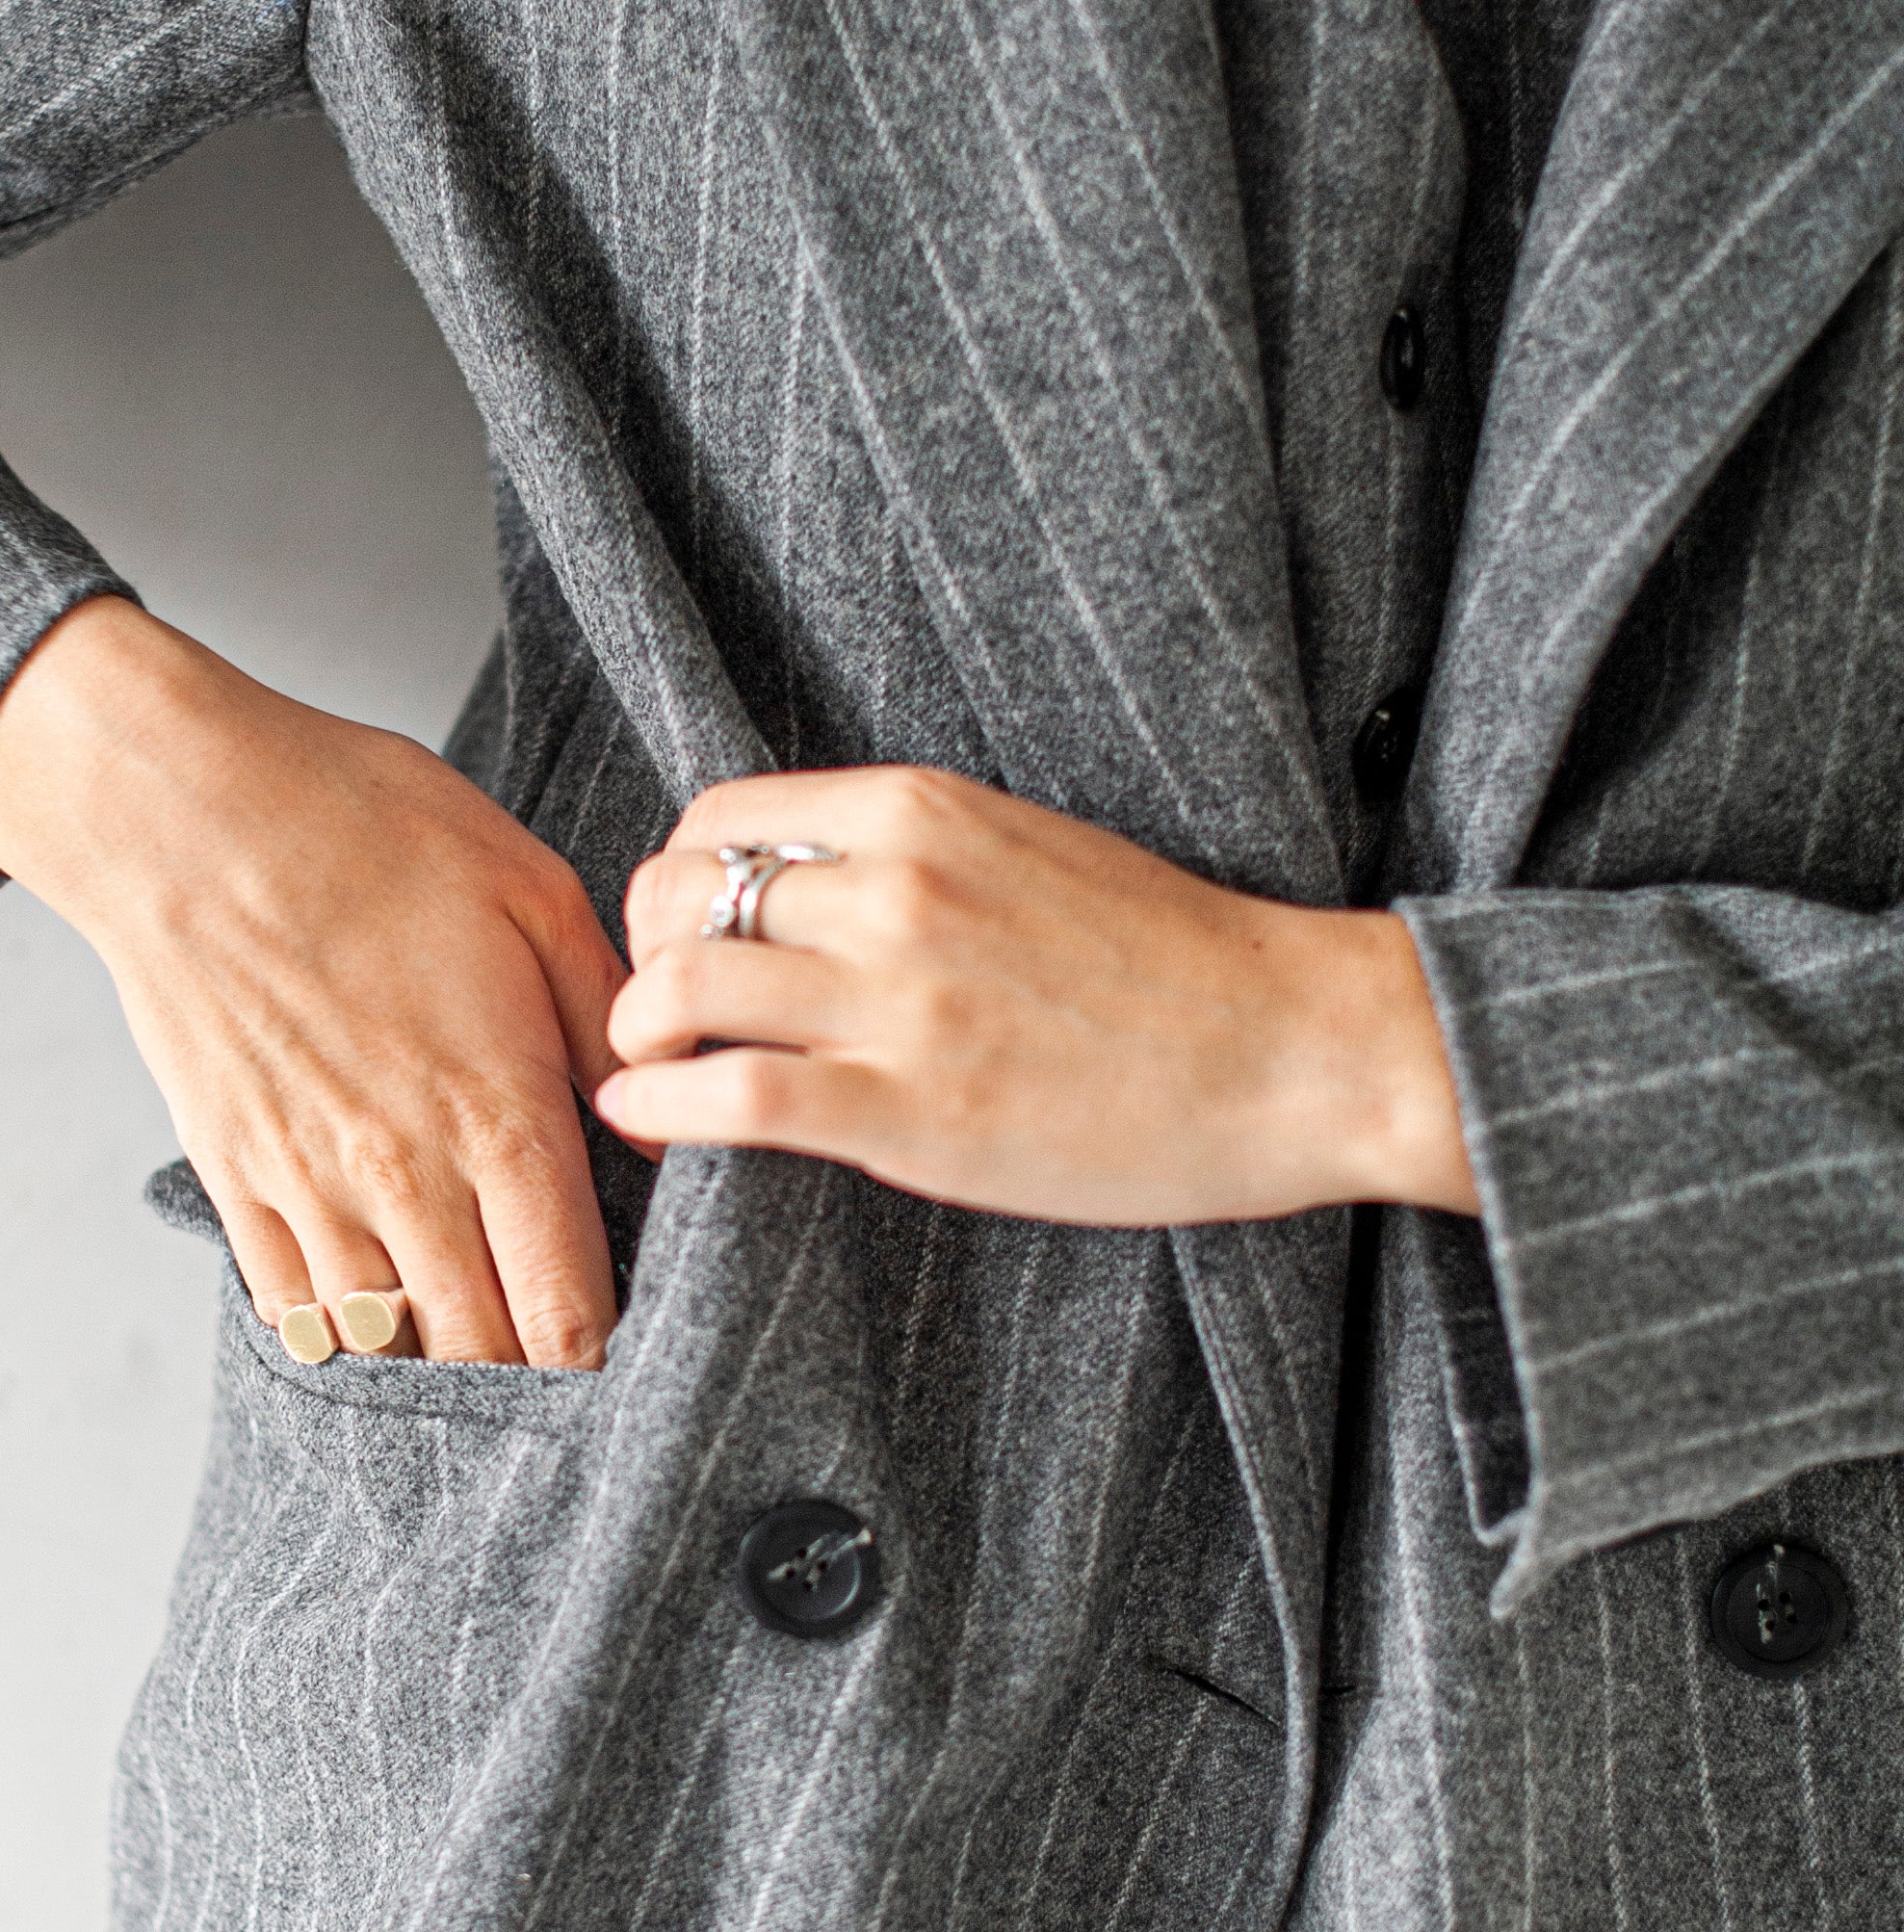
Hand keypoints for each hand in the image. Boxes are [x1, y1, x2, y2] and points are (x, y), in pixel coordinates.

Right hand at [0, 601, 624, 1363]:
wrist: (182, 810)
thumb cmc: (361, 826)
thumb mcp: (532, 890)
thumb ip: (607, 1022)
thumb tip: (659, 1121)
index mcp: (498, 1115)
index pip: (567, 1309)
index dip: (605, 1347)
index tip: (621, 1334)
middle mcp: (403, 1179)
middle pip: (484, 1355)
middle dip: (532, 1366)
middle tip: (554, 1335)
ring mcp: (307, 1190)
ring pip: (389, 1346)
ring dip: (439, 1351)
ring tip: (471, 1319)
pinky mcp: (233, 1179)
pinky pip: (293, 1311)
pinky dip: (343, 1329)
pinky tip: (375, 1297)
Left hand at [600, 767, 1477, 1226]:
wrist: (1294, 1045)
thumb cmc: (1172, 959)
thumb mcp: (1022, 847)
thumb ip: (909, 852)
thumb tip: (797, 882)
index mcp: (917, 810)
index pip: (714, 819)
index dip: (674, 882)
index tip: (686, 934)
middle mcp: (893, 888)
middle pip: (674, 897)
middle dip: (642, 956)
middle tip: (661, 1011)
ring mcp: (899, 1001)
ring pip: (678, 987)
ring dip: (636, 1035)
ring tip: (654, 1071)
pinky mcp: (910, 1113)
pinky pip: (729, 1098)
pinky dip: (660, 1109)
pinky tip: (653, 1121)